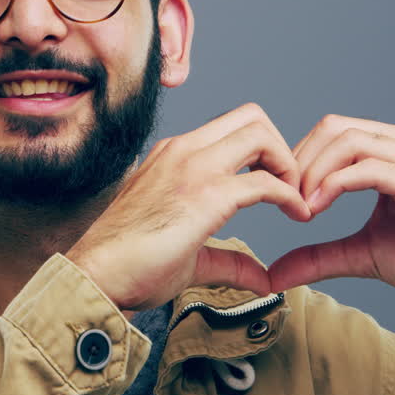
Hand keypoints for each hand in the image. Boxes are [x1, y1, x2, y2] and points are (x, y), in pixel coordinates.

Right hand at [66, 103, 311, 310]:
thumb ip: (227, 259)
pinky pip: (265, 181)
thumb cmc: (128, 266)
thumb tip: (261, 277)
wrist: (97, 277)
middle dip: (281, 147)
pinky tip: (296, 216)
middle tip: (289, 186)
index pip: (230, 128)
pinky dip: (290, 195)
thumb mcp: (187, 255)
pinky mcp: (205, 196)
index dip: (262, 151)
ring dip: (288, 164)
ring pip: (260, 133)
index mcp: (172, 155)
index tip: (275, 185)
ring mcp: (192, 168)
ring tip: (295, 199)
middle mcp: (182, 150)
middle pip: (251, 116)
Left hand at [267, 114, 394, 302]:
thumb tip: (274, 273)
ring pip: (348, 140)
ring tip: (300, 208)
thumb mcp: (363, 254)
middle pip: (335, 127)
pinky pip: (370, 167)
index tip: (279, 197)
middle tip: (283, 201)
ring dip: (313, 172)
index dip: (298, 159)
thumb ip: (319, 256)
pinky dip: (335, 183)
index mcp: (392, 150)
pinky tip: (317, 209)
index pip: (332, 131)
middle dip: (299, 162)